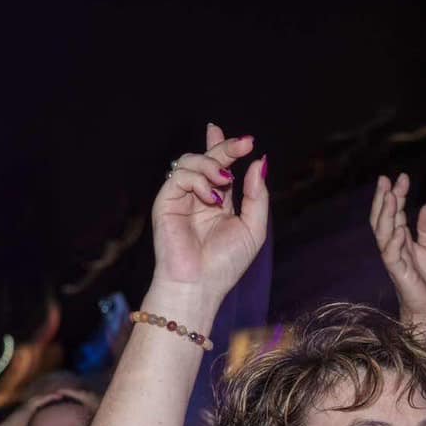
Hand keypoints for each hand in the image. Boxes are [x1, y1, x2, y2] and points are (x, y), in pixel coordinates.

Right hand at [4, 388, 98, 425]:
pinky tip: (58, 395)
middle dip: (57, 400)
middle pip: (46, 404)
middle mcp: (29, 414)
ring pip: (43, 400)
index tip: (67, 409)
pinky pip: (39, 400)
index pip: (46, 413)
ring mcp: (26, 410)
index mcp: (31, 421)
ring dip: (55, 396)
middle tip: (70, 397)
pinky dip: (48, 397)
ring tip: (67, 393)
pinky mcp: (25, 409)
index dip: (55, 409)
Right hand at [149, 123, 267, 313]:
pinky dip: (199, 180)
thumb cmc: (225, 264)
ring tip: (225, 181)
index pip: (220, 167)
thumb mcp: (253, 227)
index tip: (245, 140)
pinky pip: (180, 175)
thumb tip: (260, 163)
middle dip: (226, 147)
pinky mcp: (166, 201)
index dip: (226, 147)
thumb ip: (257, 196)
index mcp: (219, 202)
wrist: (199, 285)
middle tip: (245, 144)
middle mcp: (199, 197)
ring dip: (213, 164)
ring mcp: (181, 198)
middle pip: (209, 158)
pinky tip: (211, 198)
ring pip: (192, 161)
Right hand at [370, 173, 425, 332]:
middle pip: (381, 219)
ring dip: (385, 215)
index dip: (396, 195)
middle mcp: (393, 247)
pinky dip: (394, 242)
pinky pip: (392, 257)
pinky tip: (399, 229)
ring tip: (390, 197)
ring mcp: (394, 260)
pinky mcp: (399, 274)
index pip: (394, 212)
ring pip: (383, 234)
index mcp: (400, 239)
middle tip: (386, 180)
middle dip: (383, 199)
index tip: (402, 177)